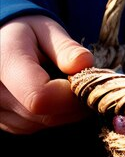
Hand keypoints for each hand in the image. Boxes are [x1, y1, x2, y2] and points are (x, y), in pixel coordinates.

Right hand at [0, 15, 94, 133]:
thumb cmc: (25, 33)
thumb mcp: (47, 29)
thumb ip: (66, 47)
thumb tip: (84, 64)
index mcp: (4, 62)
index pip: (41, 97)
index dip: (72, 95)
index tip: (83, 78)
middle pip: (46, 115)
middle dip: (75, 102)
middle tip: (81, 80)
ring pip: (44, 124)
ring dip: (64, 110)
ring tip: (62, 83)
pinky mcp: (1, 121)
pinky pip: (34, 127)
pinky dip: (51, 114)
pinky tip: (50, 94)